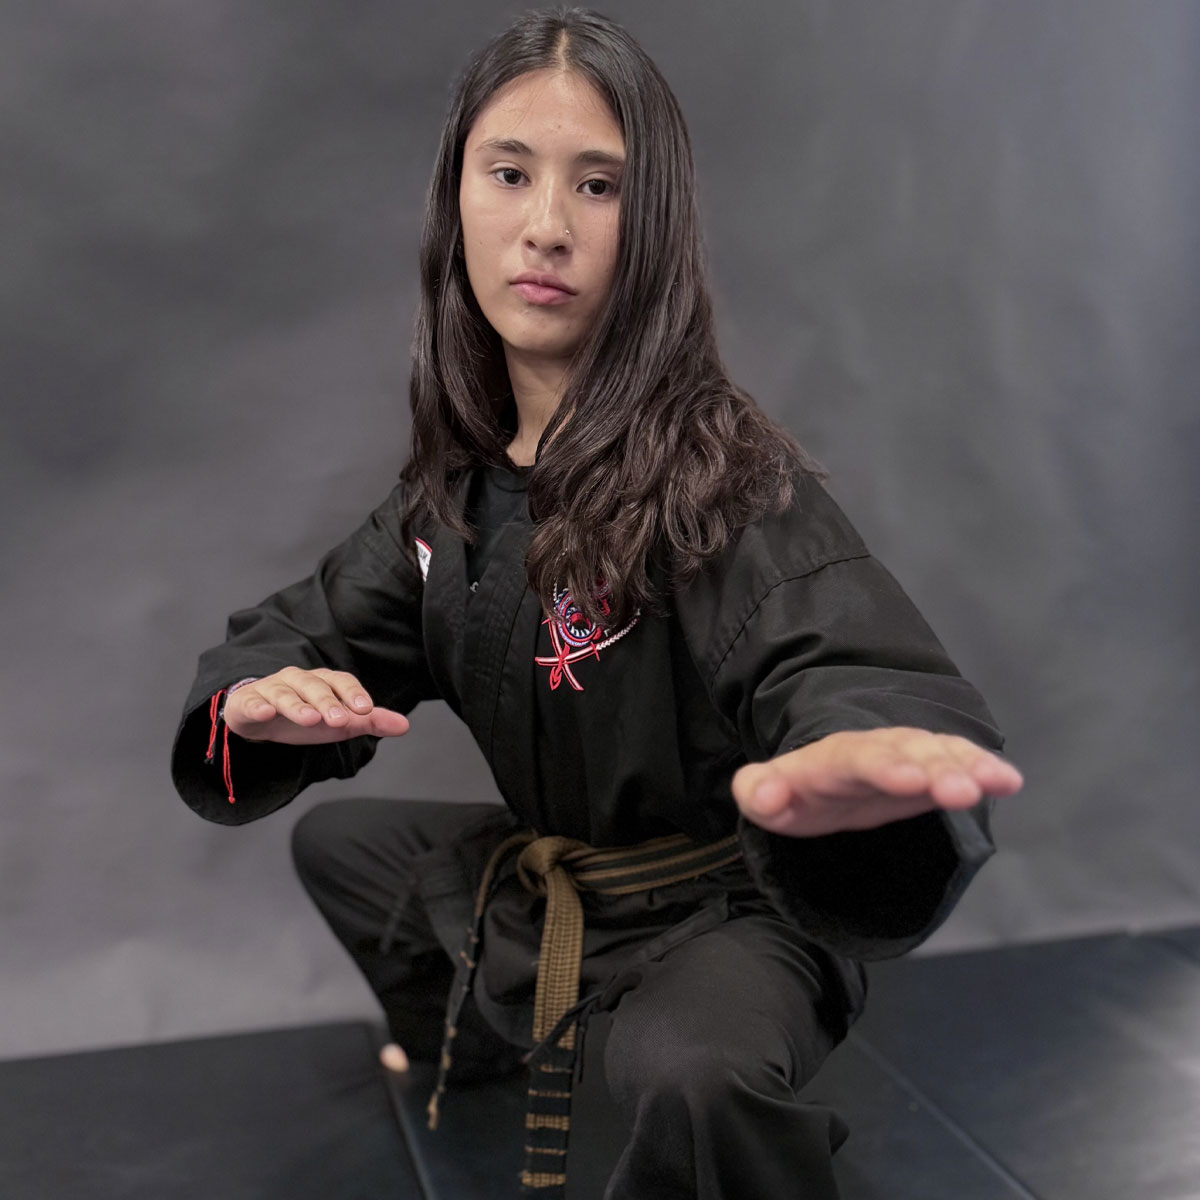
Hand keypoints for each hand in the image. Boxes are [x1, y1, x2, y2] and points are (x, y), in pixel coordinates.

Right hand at [223, 667, 409, 745]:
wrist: (259, 719)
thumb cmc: (305, 715)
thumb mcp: (339, 722)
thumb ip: (370, 721)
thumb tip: (404, 725)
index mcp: (322, 681)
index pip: (341, 681)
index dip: (353, 693)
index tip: (366, 710)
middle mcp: (297, 680)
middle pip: (314, 686)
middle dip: (328, 702)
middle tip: (340, 720)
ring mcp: (271, 689)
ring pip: (285, 694)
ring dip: (297, 705)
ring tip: (310, 719)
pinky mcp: (246, 703)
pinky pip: (251, 703)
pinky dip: (257, 706)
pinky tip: (264, 713)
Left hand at [731, 727, 1022, 837]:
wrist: (824, 778)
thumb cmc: (797, 792)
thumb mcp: (766, 796)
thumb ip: (758, 793)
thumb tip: (763, 798)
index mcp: (832, 759)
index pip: (856, 760)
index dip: (883, 769)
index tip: (910, 781)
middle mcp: (876, 750)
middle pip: (907, 754)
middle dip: (934, 770)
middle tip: (961, 790)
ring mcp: (908, 755)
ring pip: (939, 755)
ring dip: (966, 768)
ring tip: (994, 782)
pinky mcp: (932, 768)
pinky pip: (961, 762)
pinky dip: (983, 768)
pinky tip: (1008, 780)